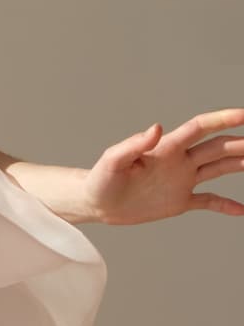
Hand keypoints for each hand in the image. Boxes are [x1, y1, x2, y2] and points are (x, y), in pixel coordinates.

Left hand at [86, 108, 243, 224]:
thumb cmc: (101, 179)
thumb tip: (156, 127)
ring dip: (239, 165)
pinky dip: (226, 205)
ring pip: (218, 169)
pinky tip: (242, 210)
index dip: (222, 119)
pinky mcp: (179, 201)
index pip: (200, 128)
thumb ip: (134, 144)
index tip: (243, 115)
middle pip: (217, 148)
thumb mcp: (113, 161)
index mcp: (166, 148)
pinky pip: (209, 201)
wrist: (96, 203)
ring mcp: (181, 180)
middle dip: (240, 144)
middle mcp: (179, 161)